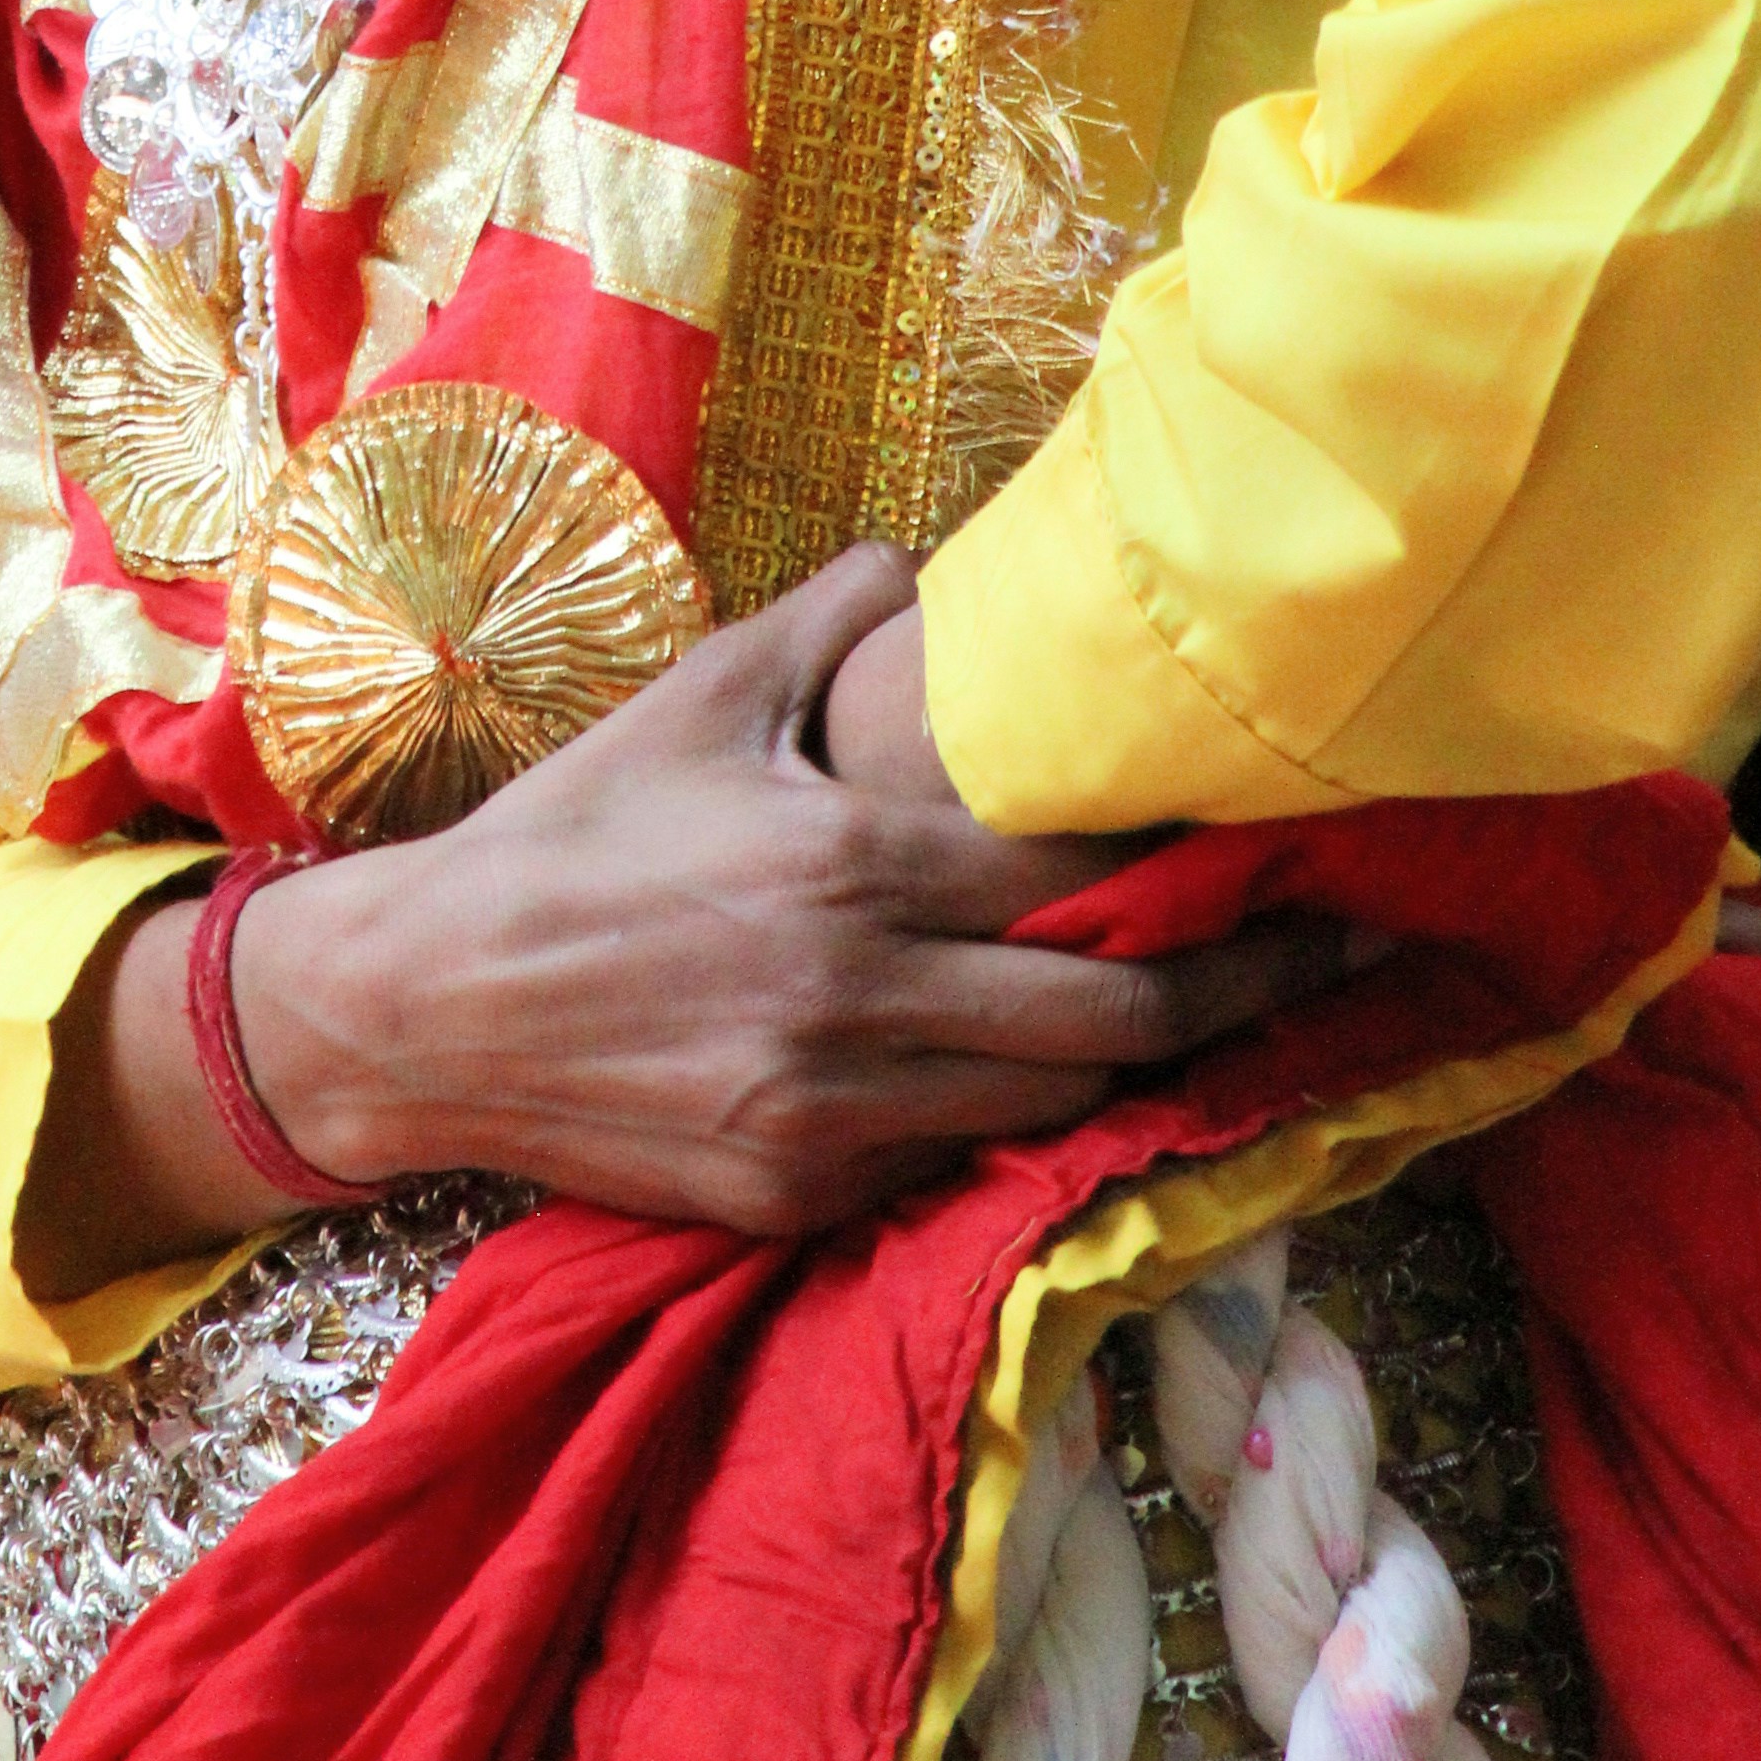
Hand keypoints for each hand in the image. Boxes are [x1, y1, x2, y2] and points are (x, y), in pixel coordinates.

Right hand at [228, 543, 1347, 1241]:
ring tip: (1209, 1006)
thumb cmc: (574, 831)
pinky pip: (953, 1161)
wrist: (430, 1004)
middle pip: (1119, 1022)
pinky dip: (1004, 1112)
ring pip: (1055, 1106)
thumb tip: (932, 565)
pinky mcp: (800, 1195)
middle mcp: (863, 1000)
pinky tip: (1035, 1065)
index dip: (1201, 865)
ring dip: (1132, 1059)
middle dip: (1243, 989)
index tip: (1290, 842)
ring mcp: (836, 1116)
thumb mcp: (700, 690)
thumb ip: (833, 615)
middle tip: (1331, 950)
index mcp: (851, 864)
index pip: (1083, 877)